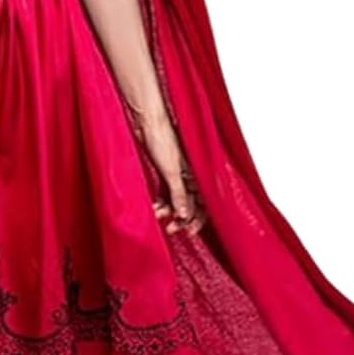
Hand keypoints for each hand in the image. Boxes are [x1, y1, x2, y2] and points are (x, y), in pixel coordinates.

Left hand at [129, 104, 207, 236]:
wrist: (147, 122)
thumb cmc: (162, 138)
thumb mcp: (172, 171)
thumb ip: (180, 194)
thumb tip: (186, 215)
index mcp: (200, 173)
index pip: (206, 203)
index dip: (198, 219)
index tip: (189, 232)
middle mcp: (193, 175)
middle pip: (192, 204)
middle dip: (181, 218)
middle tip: (171, 229)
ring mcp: (180, 173)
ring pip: (178, 199)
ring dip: (169, 210)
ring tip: (157, 215)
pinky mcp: (167, 170)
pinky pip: (168, 191)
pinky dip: (162, 200)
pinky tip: (154, 206)